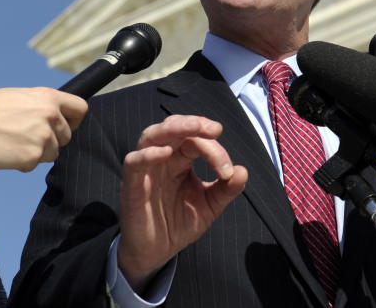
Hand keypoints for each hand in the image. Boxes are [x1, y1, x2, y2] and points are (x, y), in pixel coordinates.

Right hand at [0, 87, 88, 170]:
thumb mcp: (22, 97)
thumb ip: (42, 107)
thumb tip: (55, 119)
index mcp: (49, 97)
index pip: (80, 109)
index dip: (74, 121)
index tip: (65, 127)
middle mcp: (51, 115)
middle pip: (66, 137)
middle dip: (50, 141)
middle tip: (26, 138)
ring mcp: (43, 136)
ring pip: (52, 153)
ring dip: (35, 153)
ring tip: (12, 143)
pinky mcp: (32, 155)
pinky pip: (34, 165)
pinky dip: (21, 163)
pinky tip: (6, 152)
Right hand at [117, 115, 247, 291]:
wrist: (158, 252)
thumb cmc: (180, 223)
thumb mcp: (210, 206)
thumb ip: (227, 189)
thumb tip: (243, 171)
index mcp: (181, 160)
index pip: (197, 142)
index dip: (215, 150)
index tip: (228, 170)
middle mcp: (163, 159)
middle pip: (173, 128)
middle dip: (194, 123)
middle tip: (215, 129)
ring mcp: (146, 171)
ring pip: (152, 136)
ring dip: (174, 128)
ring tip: (194, 127)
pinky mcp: (132, 187)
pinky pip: (133, 162)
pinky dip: (148, 154)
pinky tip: (165, 153)